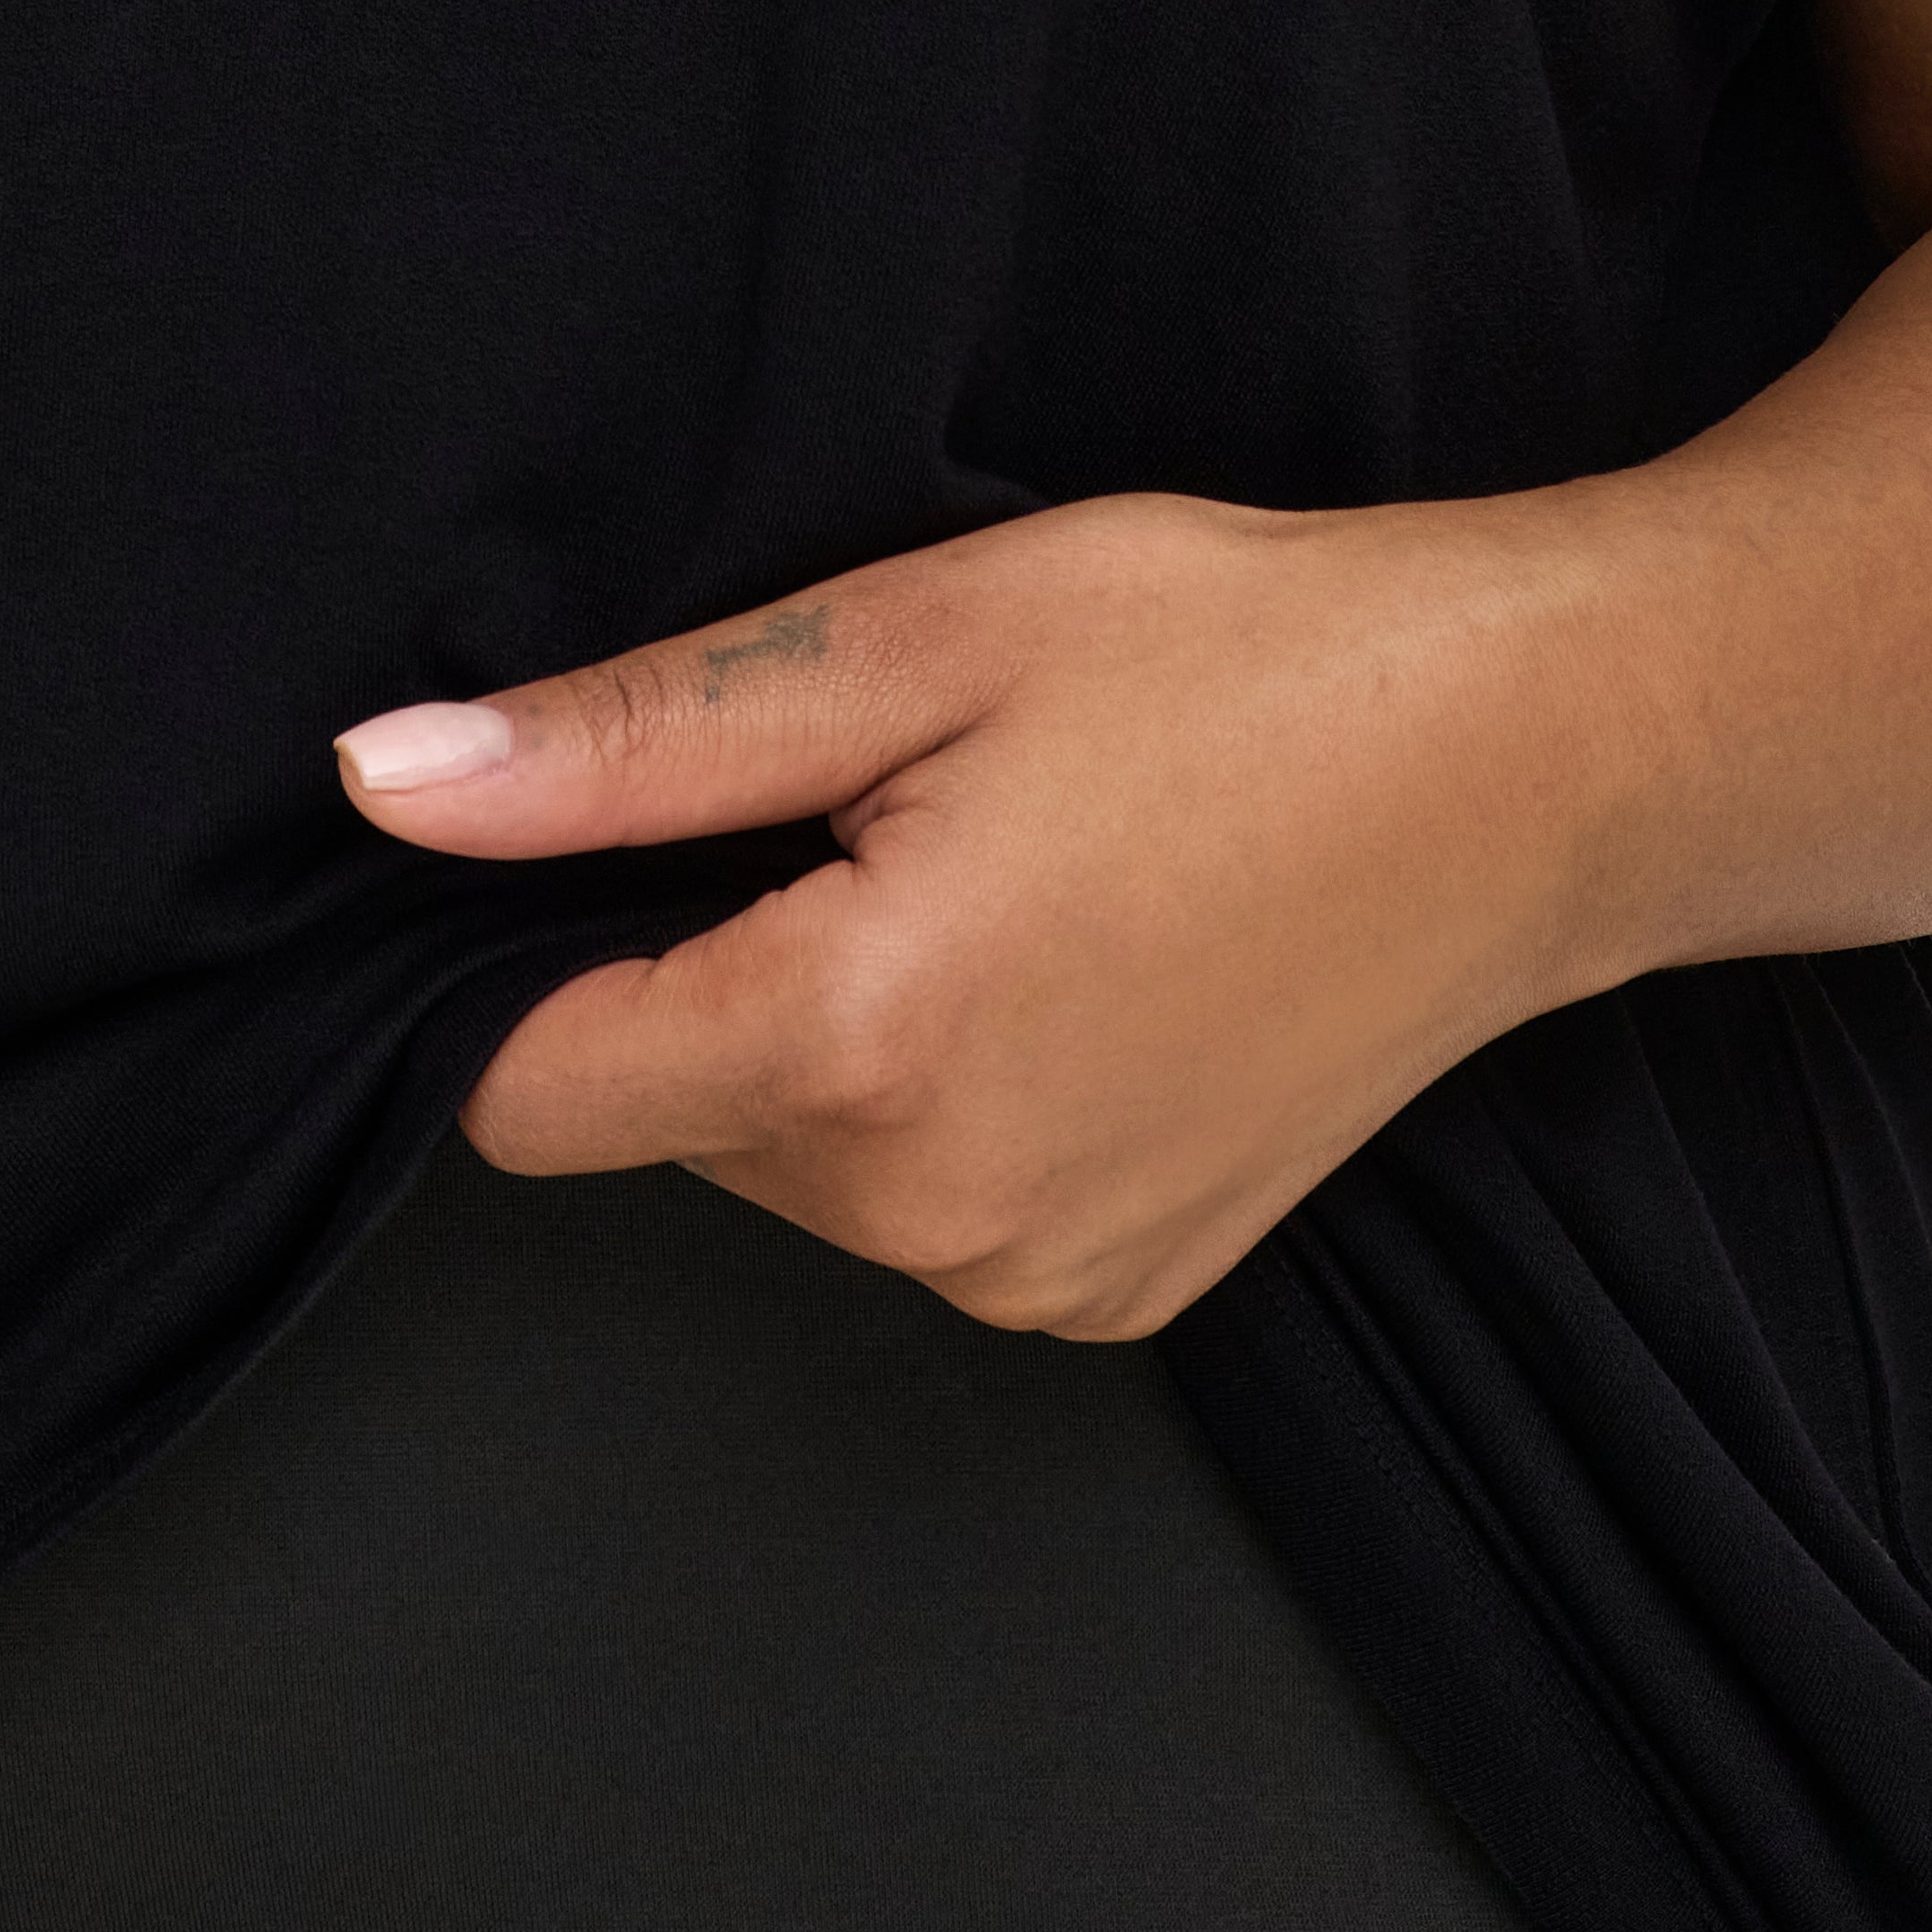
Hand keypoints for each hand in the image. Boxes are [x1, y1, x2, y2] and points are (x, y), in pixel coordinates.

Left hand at [334, 495, 1620, 1338]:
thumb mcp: (913, 638)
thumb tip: (392, 787)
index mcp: (860, 1046)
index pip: (526, 1083)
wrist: (1538, 760)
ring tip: (1002, 859)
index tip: (629, 825)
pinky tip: (1073, 953)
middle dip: (717, 955)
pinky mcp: (1118, 1293)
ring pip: (798, 1158)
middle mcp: (939, 1216)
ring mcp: (1040, 1279)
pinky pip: (928, 1201)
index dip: (528, 945)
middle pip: (671, 1108)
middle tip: (891, 798)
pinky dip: (947, 1089)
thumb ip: (629, 742)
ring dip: (835, 1023)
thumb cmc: (1249, 661)